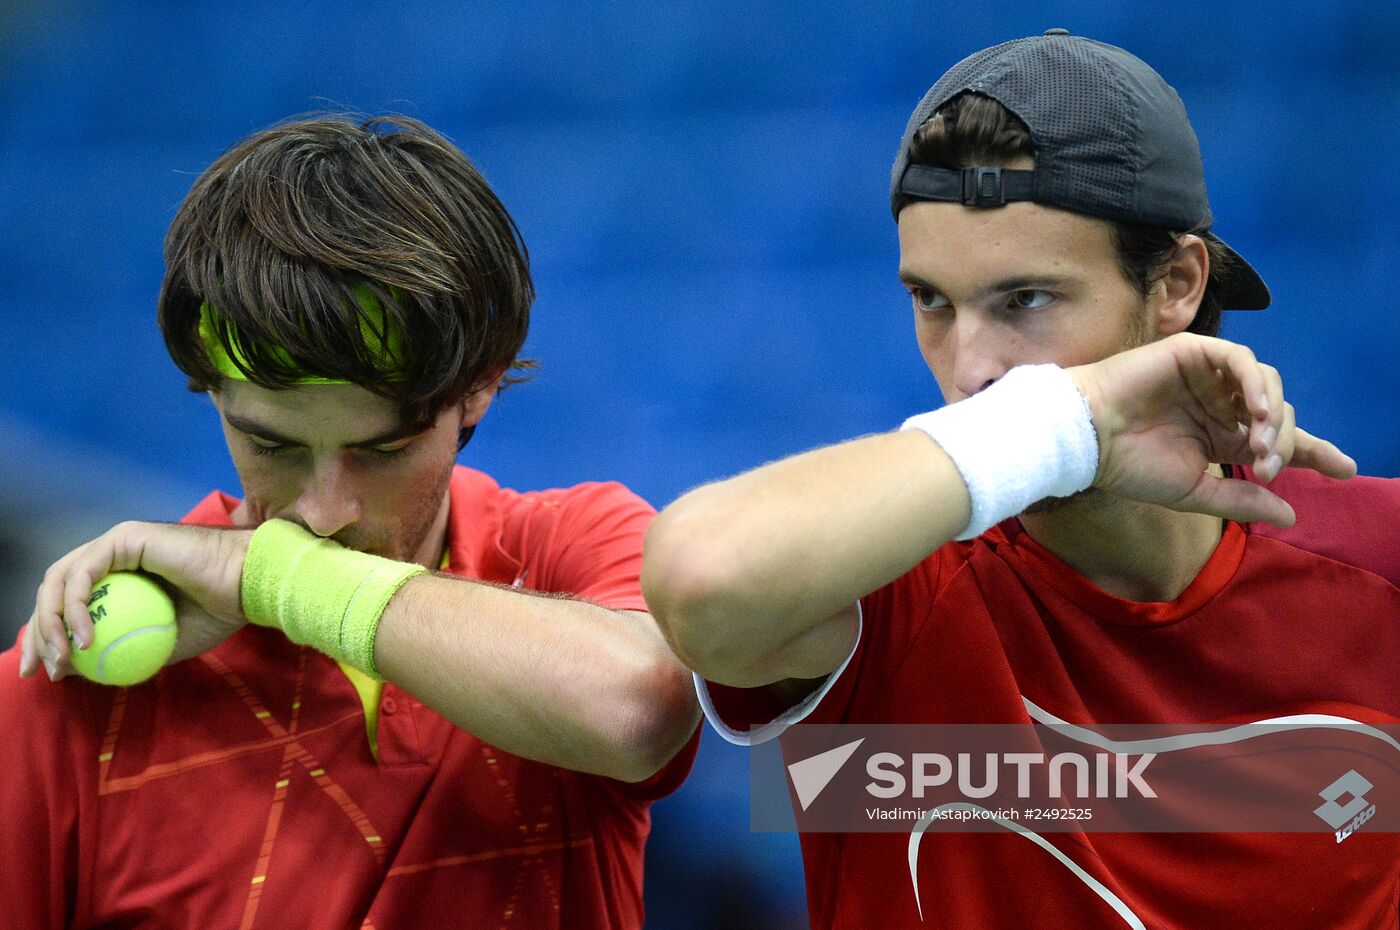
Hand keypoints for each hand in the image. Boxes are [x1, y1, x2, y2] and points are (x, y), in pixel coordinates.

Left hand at [18, 522, 252, 680]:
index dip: (49, 637)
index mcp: (122, 575)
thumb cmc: (219, 611)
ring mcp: (117, 542)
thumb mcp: (160, 644)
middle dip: (38, 632)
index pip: (70, 603)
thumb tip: (78, 671)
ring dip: (51, 623)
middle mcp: (114, 554)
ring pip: (61, 580)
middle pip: (56, 590)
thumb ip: (120, 652)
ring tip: (63, 659)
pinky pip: (84, 574)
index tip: (47, 673)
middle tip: (38, 670)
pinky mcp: (125, 537)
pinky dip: (75, 607)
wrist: (250, 584)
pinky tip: (84, 638)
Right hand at [1069, 333, 1355, 526]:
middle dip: (1285, 443)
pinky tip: (1255, 411)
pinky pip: (1241, 360)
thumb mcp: (1194, 491)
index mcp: (1221, 436)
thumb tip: (1291, 513)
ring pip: (1267, 384)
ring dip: (1274, 414)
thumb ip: (1241, 498)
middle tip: (1266, 466)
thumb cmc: (1131, 466)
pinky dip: (1254, 384)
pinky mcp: (1195, 352)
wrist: (1090, 438)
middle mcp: (1220, 404)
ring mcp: (1209, 376)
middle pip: (1280, 414)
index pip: (1278, 439)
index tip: (1347, 470)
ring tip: (1260, 442)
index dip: (1315, 452)